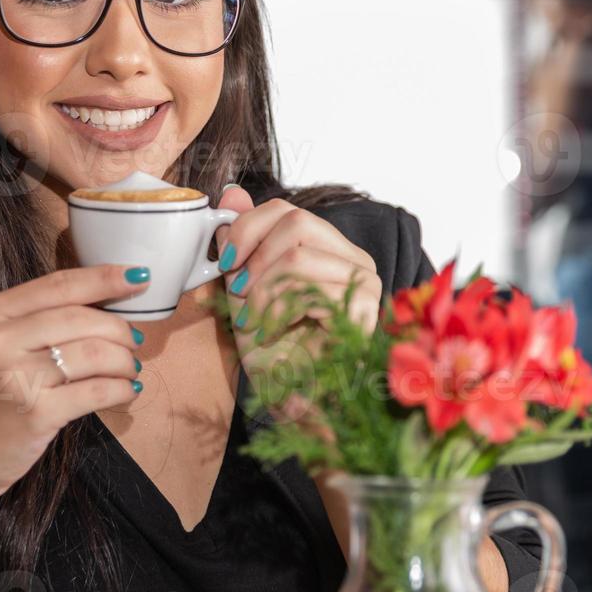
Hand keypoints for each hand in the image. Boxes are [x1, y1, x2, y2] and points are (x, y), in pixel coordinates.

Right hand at [0, 264, 147, 550]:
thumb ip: (39, 319)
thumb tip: (107, 301)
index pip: (58, 286)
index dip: (104, 278)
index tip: (139, 276)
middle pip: (80, 318)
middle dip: (118, 328)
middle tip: (133, 341)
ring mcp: (15, 379)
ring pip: (93, 354)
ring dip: (124, 360)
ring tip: (130, 368)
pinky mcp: (35, 414)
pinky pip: (95, 392)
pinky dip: (120, 389)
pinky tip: (126, 391)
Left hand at [214, 186, 381, 343]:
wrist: (288, 399)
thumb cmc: (272, 349)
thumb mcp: (245, 287)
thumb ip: (243, 241)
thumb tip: (232, 192)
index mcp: (331, 249)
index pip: (288, 210)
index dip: (248, 228)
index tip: (226, 262)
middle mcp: (356, 259)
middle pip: (297, 222)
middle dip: (255, 258)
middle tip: (239, 293)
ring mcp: (366, 283)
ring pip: (298, 256)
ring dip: (262, 291)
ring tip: (255, 319)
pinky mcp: (365, 309)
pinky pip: (306, 289)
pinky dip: (275, 311)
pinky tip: (271, 332)